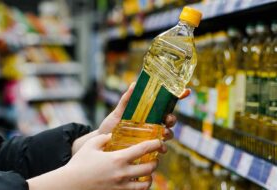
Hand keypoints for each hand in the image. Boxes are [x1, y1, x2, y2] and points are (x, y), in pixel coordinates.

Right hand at [66, 134, 160, 189]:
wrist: (71, 184)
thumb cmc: (80, 163)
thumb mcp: (91, 145)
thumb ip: (104, 138)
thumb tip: (112, 136)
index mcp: (118, 158)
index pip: (143, 150)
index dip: (154, 144)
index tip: (159, 142)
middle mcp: (123, 173)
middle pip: (149, 168)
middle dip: (155, 162)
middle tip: (154, 158)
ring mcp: (121, 186)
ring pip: (146, 184)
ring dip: (149, 177)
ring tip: (147, 173)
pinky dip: (140, 188)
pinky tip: (137, 183)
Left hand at [72, 84, 189, 154]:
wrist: (102, 144)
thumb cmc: (111, 127)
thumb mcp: (118, 112)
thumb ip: (126, 100)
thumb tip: (134, 84)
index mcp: (148, 112)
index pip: (165, 104)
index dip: (178, 96)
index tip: (186, 91)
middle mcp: (152, 124)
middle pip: (170, 119)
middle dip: (172, 118)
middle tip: (168, 118)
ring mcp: (151, 136)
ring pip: (168, 134)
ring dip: (169, 133)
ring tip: (163, 134)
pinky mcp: (148, 149)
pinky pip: (160, 149)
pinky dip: (162, 149)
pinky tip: (160, 149)